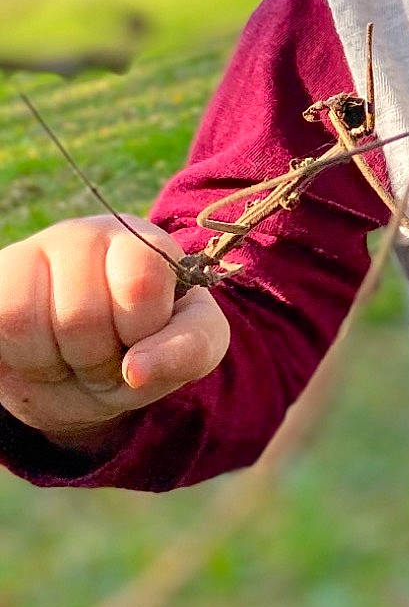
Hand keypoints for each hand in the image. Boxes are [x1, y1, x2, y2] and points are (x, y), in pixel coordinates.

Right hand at [0, 215, 228, 447]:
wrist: (83, 370)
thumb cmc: (144, 347)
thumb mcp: (191, 349)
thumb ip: (190, 350)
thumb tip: (138, 369)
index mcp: (145, 243)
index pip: (141, 281)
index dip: (140, 330)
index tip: (144, 339)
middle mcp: (87, 235)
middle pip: (80, 314)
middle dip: (95, 360)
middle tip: (101, 356)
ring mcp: (34, 252)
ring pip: (23, 320)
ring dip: (51, 362)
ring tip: (68, 354)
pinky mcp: (0, 277)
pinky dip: (17, 357)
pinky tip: (36, 350)